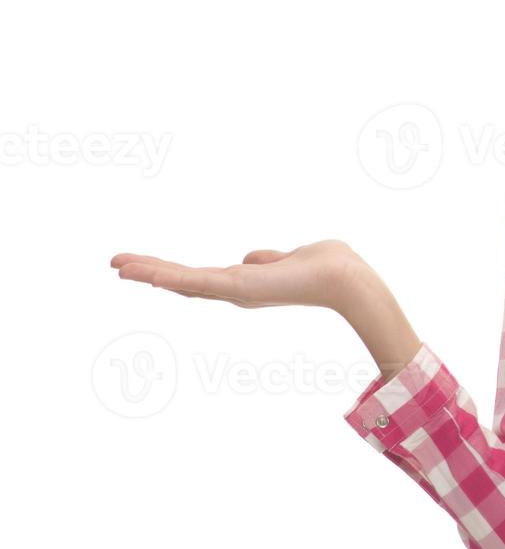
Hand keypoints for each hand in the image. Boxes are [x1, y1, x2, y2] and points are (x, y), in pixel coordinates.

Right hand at [110, 239, 370, 316]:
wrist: (344, 278)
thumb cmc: (324, 267)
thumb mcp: (289, 258)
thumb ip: (268, 259)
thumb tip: (253, 257)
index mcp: (245, 283)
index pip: (199, 277)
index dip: (170, 273)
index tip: (143, 267)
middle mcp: (236, 291)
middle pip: (182, 282)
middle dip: (150, 272)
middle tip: (116, 265)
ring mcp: (236, 291)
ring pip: (183, 282)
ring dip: (150, 272)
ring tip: (119, 266)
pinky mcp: (240, 287)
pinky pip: (200, 282)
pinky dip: (174, 278)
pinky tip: (149, 275)